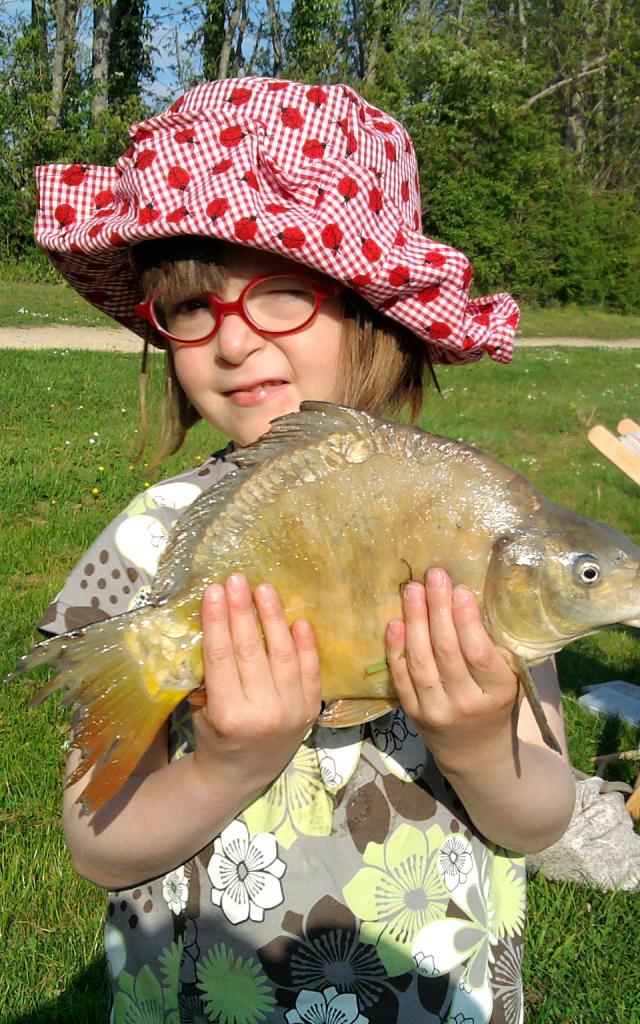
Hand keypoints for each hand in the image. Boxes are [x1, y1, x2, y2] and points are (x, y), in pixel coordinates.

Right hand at [192, 574, 321, 792]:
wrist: (244, 773)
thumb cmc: (214, 736)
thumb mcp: (201, 710)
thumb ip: (209, 674)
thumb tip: (216, 620)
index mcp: (229, 715)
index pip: (222, 658)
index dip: (218, 621)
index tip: (213, 591)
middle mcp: (263, 713)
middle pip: (251, 651)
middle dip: (243, 611)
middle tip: (237, 579)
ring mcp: (291, 712)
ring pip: (283, 656)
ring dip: (274, 618)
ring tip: (265, 589)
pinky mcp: (310, 710)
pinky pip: (310, 671)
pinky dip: (306, 645)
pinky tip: (299, 619)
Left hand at [385, 567, 519, 772]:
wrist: (476, 752)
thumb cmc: (496, 703)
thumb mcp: (509, 679)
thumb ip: (494, 647)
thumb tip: (468, 594)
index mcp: (498, 692)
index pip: (479, 653)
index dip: (467, 621)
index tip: (460, 590)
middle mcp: (466, 703)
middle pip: (447, 652)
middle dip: (438, 610)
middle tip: (434, 576)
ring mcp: (436, 710)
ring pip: (421, 662)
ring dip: (415, 622)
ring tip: (412, 590)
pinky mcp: (413, 714)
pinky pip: (401, 678)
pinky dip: (395, 649)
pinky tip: (395, 622)